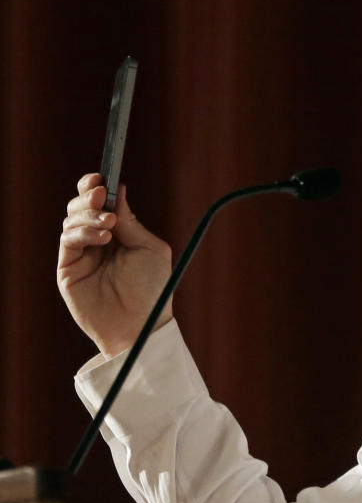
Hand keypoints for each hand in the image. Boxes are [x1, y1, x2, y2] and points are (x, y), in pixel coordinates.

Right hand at [58, 173, 172, 357]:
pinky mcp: (68, 268)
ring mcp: (81, 254)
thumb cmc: (151, 290)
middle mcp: (97, 241)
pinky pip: (67, 239)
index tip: (102, 177)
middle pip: (80, 206)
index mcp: (119, 234)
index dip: (96, 187)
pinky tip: (101, 237)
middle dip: (88, 196)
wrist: (140, 325)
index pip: (100, 203)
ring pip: (71, 219)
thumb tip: (118, 190)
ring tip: (110, 226)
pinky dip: (82, 232)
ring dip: (88, 215)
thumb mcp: (150, 249)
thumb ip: (131, 221)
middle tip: (101, 195)